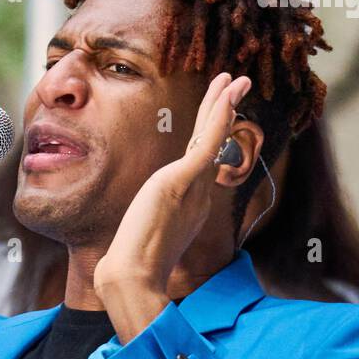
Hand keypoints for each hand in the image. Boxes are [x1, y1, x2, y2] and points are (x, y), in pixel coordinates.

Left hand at [94, 72, 251, 336]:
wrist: (133, 279)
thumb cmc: (131, 271)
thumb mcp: (138, 246)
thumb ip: (140, 239)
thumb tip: (122, 253)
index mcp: (189, 208)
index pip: (201, 163)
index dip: (210, 138)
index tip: (217, 117)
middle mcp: (198, 195)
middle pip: (214, 146)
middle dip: (225, 115)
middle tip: (236, 88)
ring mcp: (194, 187)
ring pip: (213, 137)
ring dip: (224, 105)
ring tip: (234, 79)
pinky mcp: (184, 180)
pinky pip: (208, 142)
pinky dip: (219, 117)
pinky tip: (227, 95)